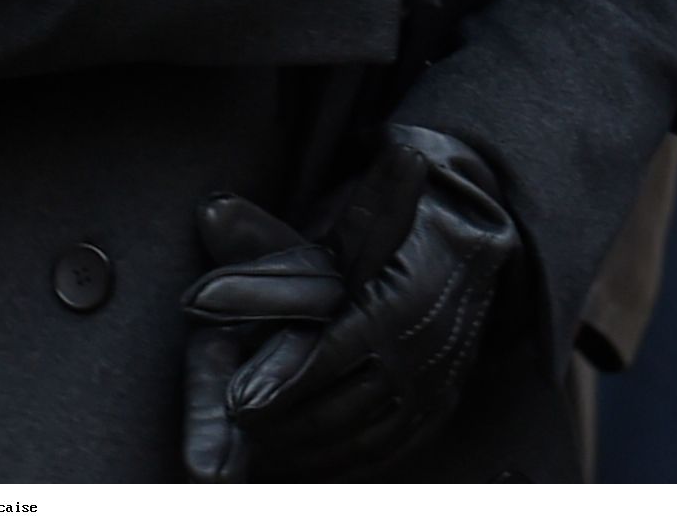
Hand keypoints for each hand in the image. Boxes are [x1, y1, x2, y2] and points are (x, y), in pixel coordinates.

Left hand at [182, 127, 522, 480]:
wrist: (466, 243)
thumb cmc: (390, 232)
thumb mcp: (332, 229)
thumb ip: (272, 236)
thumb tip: (210, 212)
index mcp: (403, 294)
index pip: (335, 353)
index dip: (284, 381)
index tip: (237, 401)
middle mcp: (426, 346)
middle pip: (345, 407)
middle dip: (283, 424)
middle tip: (237, 426)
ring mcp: (436, 383)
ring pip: (363, 439)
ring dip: (305, 450)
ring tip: (257, 447)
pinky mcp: (437, 408)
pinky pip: (386, 453)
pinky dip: (338, 463)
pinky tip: (298, 460)